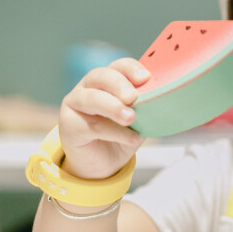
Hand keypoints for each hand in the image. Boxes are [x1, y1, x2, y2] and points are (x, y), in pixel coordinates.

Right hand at [58, 58, 150, 181]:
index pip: (118, 66)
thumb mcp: (138, 120)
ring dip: (112, 107)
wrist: (102, 165)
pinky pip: (91, 125)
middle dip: (118, 84)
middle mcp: (88, 87)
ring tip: (130, 118)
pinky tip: (130, 138)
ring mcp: (75, 103)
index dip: (131, 68)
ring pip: (91, 98)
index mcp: (108, 81)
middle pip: (100, 75)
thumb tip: (164, 99)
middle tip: (133, 97)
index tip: (146, 78)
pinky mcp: (68, 124)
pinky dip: (113, 132)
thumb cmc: (120, 136)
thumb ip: (146, 108)